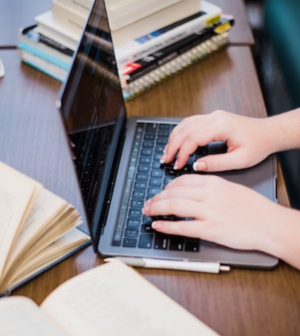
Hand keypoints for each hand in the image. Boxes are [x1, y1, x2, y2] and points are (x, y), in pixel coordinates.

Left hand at [143, 174, 279, 251]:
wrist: (269, 223)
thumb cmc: (252, 207)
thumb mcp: (230, 188)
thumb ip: (209, 188)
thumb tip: (190, 191)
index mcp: (213, 183)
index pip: (181, 181)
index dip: (166, 187)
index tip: (160, 192)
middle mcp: (208, 195)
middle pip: (174, 192)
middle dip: (156, 198)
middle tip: (148, 203)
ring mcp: (209, 212)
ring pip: (174, 206)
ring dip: (156, 208)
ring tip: (148, 211)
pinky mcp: (210, 230)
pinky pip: (183, 227)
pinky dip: (167, 226)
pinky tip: (158, 225)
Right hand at [160, 110, 274, 171]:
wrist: (268, 133)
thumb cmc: (257, 146)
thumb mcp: (240, 160)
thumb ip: (216, 164)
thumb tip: (196, 166)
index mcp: (222, 126)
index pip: (193, 138)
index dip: (182, 153)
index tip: (177, 166)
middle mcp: (215, 117)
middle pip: (185, 129)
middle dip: (172, 146)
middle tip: (165, 160)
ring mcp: (213, 115)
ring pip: (185, 124)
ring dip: (174, 138)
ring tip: (167, 152)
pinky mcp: (212, 118)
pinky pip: (190, 122)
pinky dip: (180, 132)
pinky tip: (176, 141)